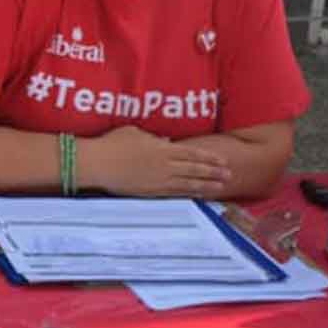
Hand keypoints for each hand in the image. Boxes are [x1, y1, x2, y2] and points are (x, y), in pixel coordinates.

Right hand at [82, 125, 231, 197]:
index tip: (222, 160)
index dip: (209, 157)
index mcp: (162, 148)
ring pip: (188, 183)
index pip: (192, 153)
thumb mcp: (134, 132)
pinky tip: (197, 195)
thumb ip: (152, 137)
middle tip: (230, 174)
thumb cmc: (112, 143)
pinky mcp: (150, 191)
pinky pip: (174, 193)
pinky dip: (188, 194)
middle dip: (213, 172)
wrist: (98, 163)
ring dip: (206, 185)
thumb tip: (166, 141)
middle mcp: (165, 165)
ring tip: (220, 187)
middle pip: (195, 169)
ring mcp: (159, 180)